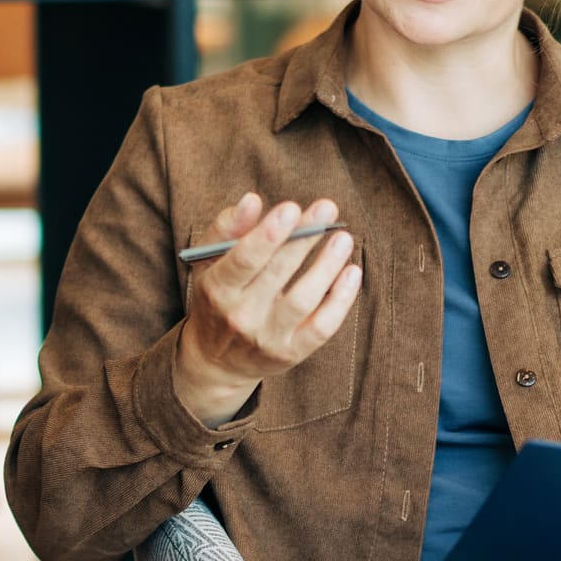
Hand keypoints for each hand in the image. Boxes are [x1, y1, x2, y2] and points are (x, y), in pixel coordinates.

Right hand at [174, 192, 360, 425]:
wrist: (215, 359)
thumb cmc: (216, 297)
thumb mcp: (208, 262)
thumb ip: (227, 228)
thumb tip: (251, 200)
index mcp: (217, 289)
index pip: (243, 260)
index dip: (268, 234)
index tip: (291, 207)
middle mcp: (240, 316)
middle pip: (277, 273)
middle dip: (304, 238)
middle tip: (327, 208)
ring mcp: (267, 337)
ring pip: (303, 300)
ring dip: (326, 266)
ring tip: (342, 238)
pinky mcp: (291, 353)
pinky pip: (322, 327)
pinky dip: (341, 300)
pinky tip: (351, 272)